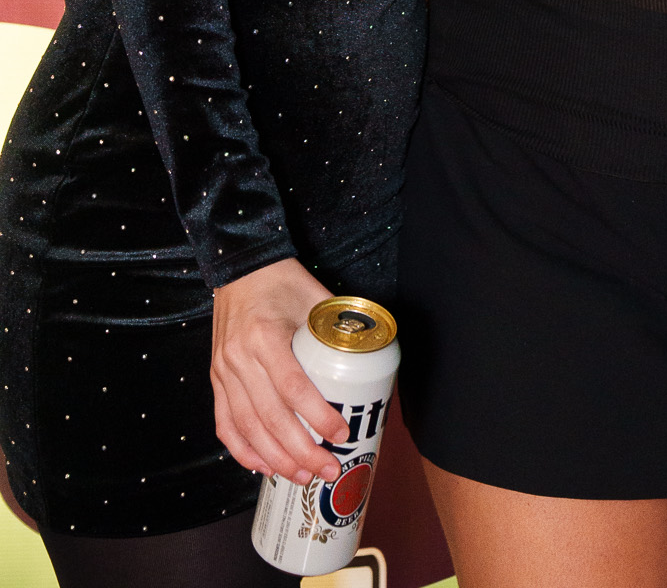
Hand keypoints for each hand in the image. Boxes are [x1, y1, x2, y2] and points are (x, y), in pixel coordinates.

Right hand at [211, 259, 349, 484]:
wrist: (240, 267)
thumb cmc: (282, 280)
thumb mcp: (314, 296)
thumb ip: (339, 327)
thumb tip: (373, 356)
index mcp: (265, 336)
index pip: (293, 386)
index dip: (317, 415)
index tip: (341, 433)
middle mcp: (239, 358)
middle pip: (270, 417)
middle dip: (301, 452)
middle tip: (328, 471)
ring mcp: (223, 371)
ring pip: (248, 428)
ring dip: (276, 459)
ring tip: (303, 477)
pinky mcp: (216, 379)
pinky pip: (226, 424)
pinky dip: (244, 451)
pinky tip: (264, 468)